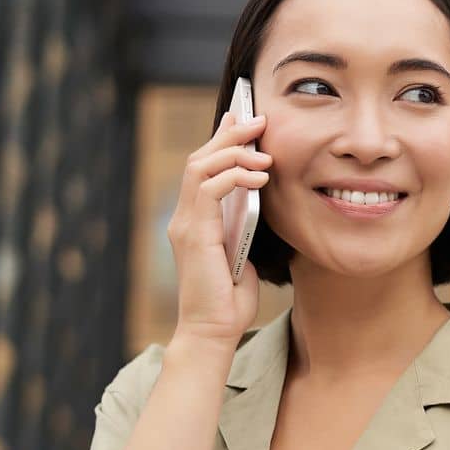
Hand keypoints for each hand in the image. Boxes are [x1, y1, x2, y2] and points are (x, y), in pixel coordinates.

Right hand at [166, 107, 272, 347]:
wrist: (214, 330)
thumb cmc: (231, 297)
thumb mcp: (245, 249)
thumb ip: (247, 222)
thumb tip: (261, 197)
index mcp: (197, 218)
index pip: (204, 166)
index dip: (223, 138)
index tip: (246, 119)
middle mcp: (185, 216)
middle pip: (200, 158)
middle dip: (230, 134)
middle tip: (259, 121)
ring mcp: (185, 224)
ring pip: (200, 167)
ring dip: (234, 152)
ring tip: (264, 153)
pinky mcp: (193, 235)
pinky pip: (209, 190)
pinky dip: (234, 176)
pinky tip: (259, 177)